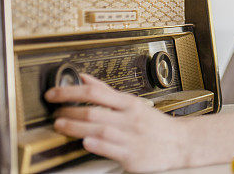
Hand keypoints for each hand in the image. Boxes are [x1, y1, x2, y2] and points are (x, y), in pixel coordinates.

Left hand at [46, 73, 188, 171]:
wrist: (179, 144)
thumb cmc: (153, 124)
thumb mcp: (133, 103)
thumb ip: (106, 91)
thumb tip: (84, 78)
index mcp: (129, 103)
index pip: (95, 92)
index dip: (71, 91)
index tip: (54, 93)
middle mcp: (129, 119)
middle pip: (94, 111)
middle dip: (70, 110)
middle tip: (55, 112)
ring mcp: (130, 137)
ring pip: (98, 129)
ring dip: (75, 127)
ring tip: (60, 125)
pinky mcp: (132, 156)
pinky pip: (110, 149)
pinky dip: (96, 144)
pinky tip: (85, 142)